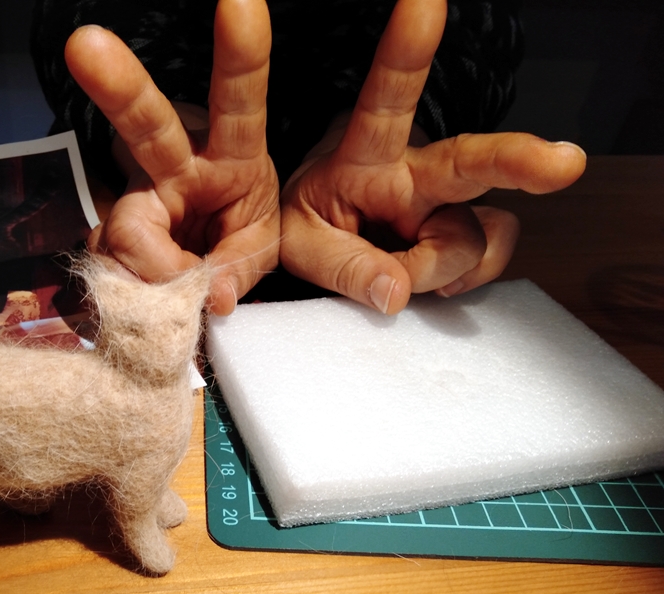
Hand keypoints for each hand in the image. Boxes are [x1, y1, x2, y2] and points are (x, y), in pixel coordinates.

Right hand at [64, 0, 279, 314]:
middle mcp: (174, 160)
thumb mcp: (260, 245)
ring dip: (153, 275)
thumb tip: (214, 296)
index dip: (241, 53)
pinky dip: (136, 295)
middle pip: (145, 120)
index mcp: (232, 151)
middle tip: (86, 45)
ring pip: (122, 228)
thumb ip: (239, 265)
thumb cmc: (240, 226)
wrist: (204, 251)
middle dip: (118, 83)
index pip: (238, 98)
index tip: (241, 0)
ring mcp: (134, 195)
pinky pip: (112, 270)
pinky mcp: (107, 233)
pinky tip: (151, 293)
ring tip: (177, 298)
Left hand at [279, 0, 586, 313]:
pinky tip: (436, 279)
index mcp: (365, 156)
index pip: (386, 101)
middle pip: (474, 158)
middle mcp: (418, 170)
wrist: (328, 233)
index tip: (424, 2)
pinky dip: (464, 279)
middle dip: (519, 159)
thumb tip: (396, 294)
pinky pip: (489, 258)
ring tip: (401, 272)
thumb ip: (341, 264)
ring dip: (440, 269)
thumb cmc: (312, 221)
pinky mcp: (471, 230)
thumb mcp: (300, 242)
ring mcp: (450, 202)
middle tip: (564, 164)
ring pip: (475, 237)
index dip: (407, 55)